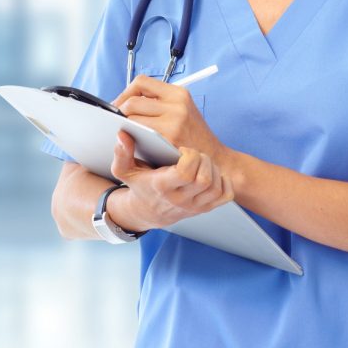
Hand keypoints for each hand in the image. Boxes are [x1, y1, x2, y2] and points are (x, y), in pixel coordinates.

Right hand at [109, 130, 233, 230]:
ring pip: (216, 186)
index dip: (190, 158)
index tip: (183, 151)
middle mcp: (181, 200)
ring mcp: (195, 206)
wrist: (147, 212)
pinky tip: (213, 174)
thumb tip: (123, 135)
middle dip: (203, 160)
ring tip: (201, 163)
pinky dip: (224, 183)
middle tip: (194, 155)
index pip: (186, 174)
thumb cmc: (140, 186)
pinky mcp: (205, 209)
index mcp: (163, 187)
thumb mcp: (124, 171)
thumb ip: (122, 153)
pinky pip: (225, 196)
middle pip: (205, 179)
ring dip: (213, 170)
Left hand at [112, 75, 224, 160]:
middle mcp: (177, 103)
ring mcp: (173, 119)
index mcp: (179, 93)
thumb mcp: (183, 111)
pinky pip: (138, 131)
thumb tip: (127, 101)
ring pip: (132, 115)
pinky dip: (131, 135)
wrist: (214, 159)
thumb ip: (160, 103)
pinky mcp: (168, 136)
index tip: (121, 104)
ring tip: (126, 131)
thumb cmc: (193, 137)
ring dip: (124, 124)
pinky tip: (134, 141)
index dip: (126, 92)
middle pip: (133, 100)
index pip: (142, 82)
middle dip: (120, 110)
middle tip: (118, 121)